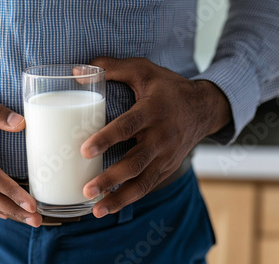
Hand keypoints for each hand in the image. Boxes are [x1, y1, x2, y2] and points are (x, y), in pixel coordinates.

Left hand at [81, 57, 230, 217]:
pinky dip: (130, 198)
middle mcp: (161, 136)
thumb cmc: (168, 88)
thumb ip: (112, 68)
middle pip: (135, 162)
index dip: (106, 139)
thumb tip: (75, 71)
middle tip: (86, 190)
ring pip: (143, 182)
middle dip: (110, 179)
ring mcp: (166, 155)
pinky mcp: (168, 167)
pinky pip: (148, 186)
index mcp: (153, 110)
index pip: (127, 126)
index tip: (84, 150)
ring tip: (96, 210)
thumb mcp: (144, 70)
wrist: (204, 108)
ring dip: (119, 198)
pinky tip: (111, 205)